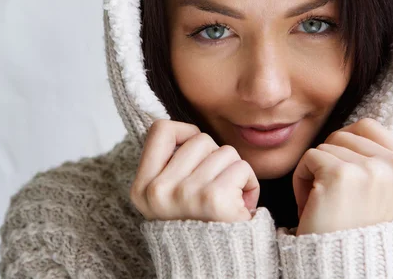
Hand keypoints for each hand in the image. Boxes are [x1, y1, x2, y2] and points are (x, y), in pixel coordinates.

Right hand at [130, 119, 259, 222]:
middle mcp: (158, 191)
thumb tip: (184, 127)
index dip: (184, 133)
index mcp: (143, 188)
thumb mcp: (168, 198)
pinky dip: (249, 184)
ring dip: (234, 172)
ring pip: (224, 151)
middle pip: (200, 140)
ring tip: (228, 200)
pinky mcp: (213, 199)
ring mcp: (184, 194)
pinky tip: (240, 206)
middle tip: (214, 191)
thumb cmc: (200, 227)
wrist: (216, 268)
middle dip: (216, 159)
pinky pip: (241, 167)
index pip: (160, 129)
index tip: (194, 156)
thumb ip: (170, 164)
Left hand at [293, 118, 392, 235]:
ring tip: (327, 199)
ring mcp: (371, 169)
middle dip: (332, 159)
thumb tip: (358, 125)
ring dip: (317, 170)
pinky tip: (313, 202)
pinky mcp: (341, 174)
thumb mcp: (383, 187)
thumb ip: (378, 155)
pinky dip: (302, 177)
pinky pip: (309, 156)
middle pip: (344, 133)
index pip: (367, 125)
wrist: (342, 264)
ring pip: (326, 144)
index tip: (350, 179)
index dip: (348, 147)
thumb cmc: (356, 223)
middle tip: (337, 193)